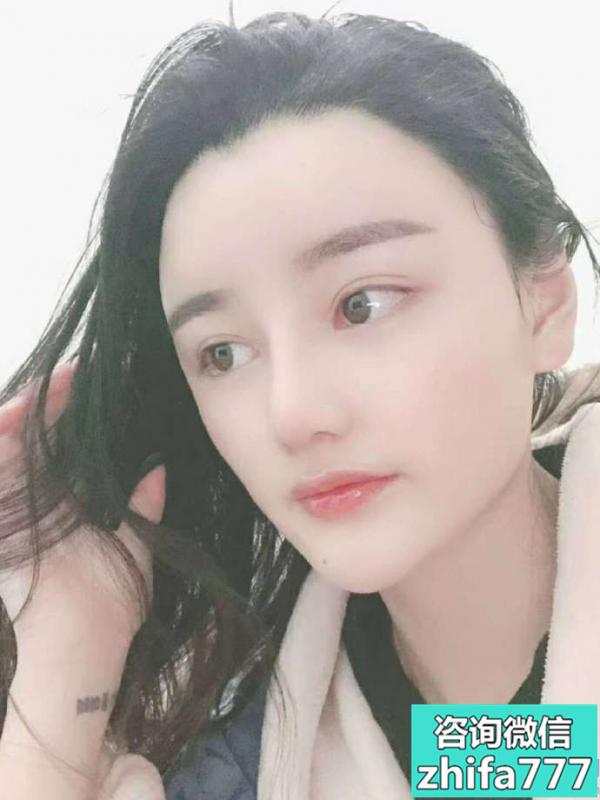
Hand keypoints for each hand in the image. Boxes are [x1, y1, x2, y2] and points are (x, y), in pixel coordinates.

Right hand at [0, 360, 165, 651]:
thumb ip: (142, 510)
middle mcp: (38, 504)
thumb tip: (155, 469)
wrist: (78, 658)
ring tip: (61, 380)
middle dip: (53, 401)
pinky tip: (21, 411)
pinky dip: (5, 434)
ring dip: (29, 410)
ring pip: (10, 444)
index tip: (101, 386)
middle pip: (35, 438)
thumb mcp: (135, 550)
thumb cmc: (109, 612)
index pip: (66, 448)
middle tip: (81, 372)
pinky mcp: (3, 517)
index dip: (77, 414)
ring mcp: (14, 509)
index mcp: (71, 507)